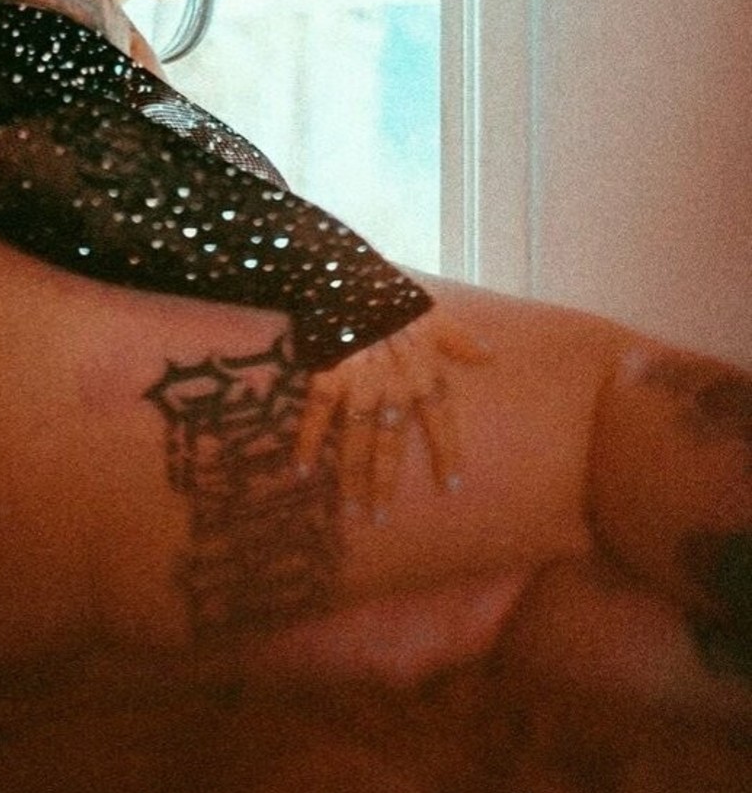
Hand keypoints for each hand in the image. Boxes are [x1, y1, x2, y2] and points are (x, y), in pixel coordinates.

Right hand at [294, 308, 490, 514]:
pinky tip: (302, 471)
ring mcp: (358, 384)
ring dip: (353, 476)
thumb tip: (490, 356)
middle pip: (391, 442)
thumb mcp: (434, 313)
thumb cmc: (393, 294)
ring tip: (351, 511)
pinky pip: (317, 417)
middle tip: (380, 518)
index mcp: (421, 372)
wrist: (349, 274)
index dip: (445, 452)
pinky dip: (309, 443)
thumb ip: (460, 339)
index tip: (450, 486)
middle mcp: (393, 386)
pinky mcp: (327, 377)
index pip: (439, 419)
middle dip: (385, 482)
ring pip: (358, 439)